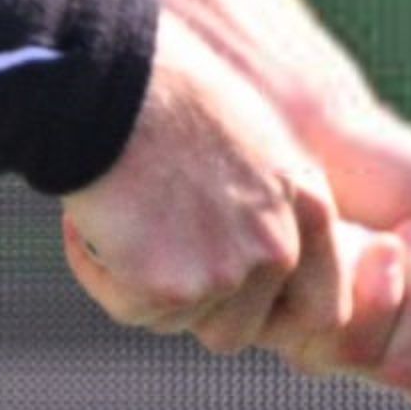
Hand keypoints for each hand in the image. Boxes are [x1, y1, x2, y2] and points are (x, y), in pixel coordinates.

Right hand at [56, 29, 349, 362]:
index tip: (222, 293)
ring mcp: (225, 274)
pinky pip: (128, 309)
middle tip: (149, 247)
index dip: (271, 315)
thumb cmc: (161, 87)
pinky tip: (88, 215)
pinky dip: (99, 270)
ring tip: (116, 213)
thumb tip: (245, 250)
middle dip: (189, 302)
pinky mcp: (167, 288)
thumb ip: (265, 202)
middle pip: (236, 330)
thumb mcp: (248, 138)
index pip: (323, 310)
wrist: (106, 79)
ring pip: (176, 321)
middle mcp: (276, 247)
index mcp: (307, 206)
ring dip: (140, 283)